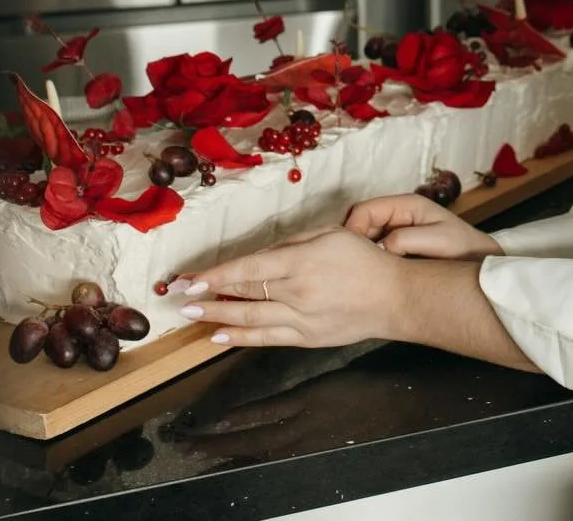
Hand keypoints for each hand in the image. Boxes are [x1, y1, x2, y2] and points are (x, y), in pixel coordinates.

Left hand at [182, 227, 406, 347]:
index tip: (189, 279)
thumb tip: (258, 257)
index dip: (215, 275)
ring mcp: (302, 319)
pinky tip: (219, 337)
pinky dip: (241, 338)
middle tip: (178, 295)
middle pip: (245, 293)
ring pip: (251, 319)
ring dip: (217, 317)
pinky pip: (267, 339)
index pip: (248, 268)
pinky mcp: (307, 338)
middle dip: (208, 294)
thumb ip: (291, 243)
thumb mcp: (330, 234)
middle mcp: (298, 292)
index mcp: (302, 262)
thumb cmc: (364, 259)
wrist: (394, 297)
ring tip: (191, 315)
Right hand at [343, 193, 503, 259]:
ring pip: (365, 237)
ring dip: (360, 252)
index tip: (352, 254)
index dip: (352, 230)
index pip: (364, 210)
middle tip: (354, 266)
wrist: (481, 264)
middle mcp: (399, 214)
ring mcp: (397, 229)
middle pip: (360, 222)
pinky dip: (370, 260)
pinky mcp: (398, 246)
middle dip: (353, 242)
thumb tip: (380, 247)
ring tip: (363, 272)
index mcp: (407, 204)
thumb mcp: (439, 240)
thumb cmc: (465, 249)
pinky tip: (373, 275)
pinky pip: (375, 249)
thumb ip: (407, 239)